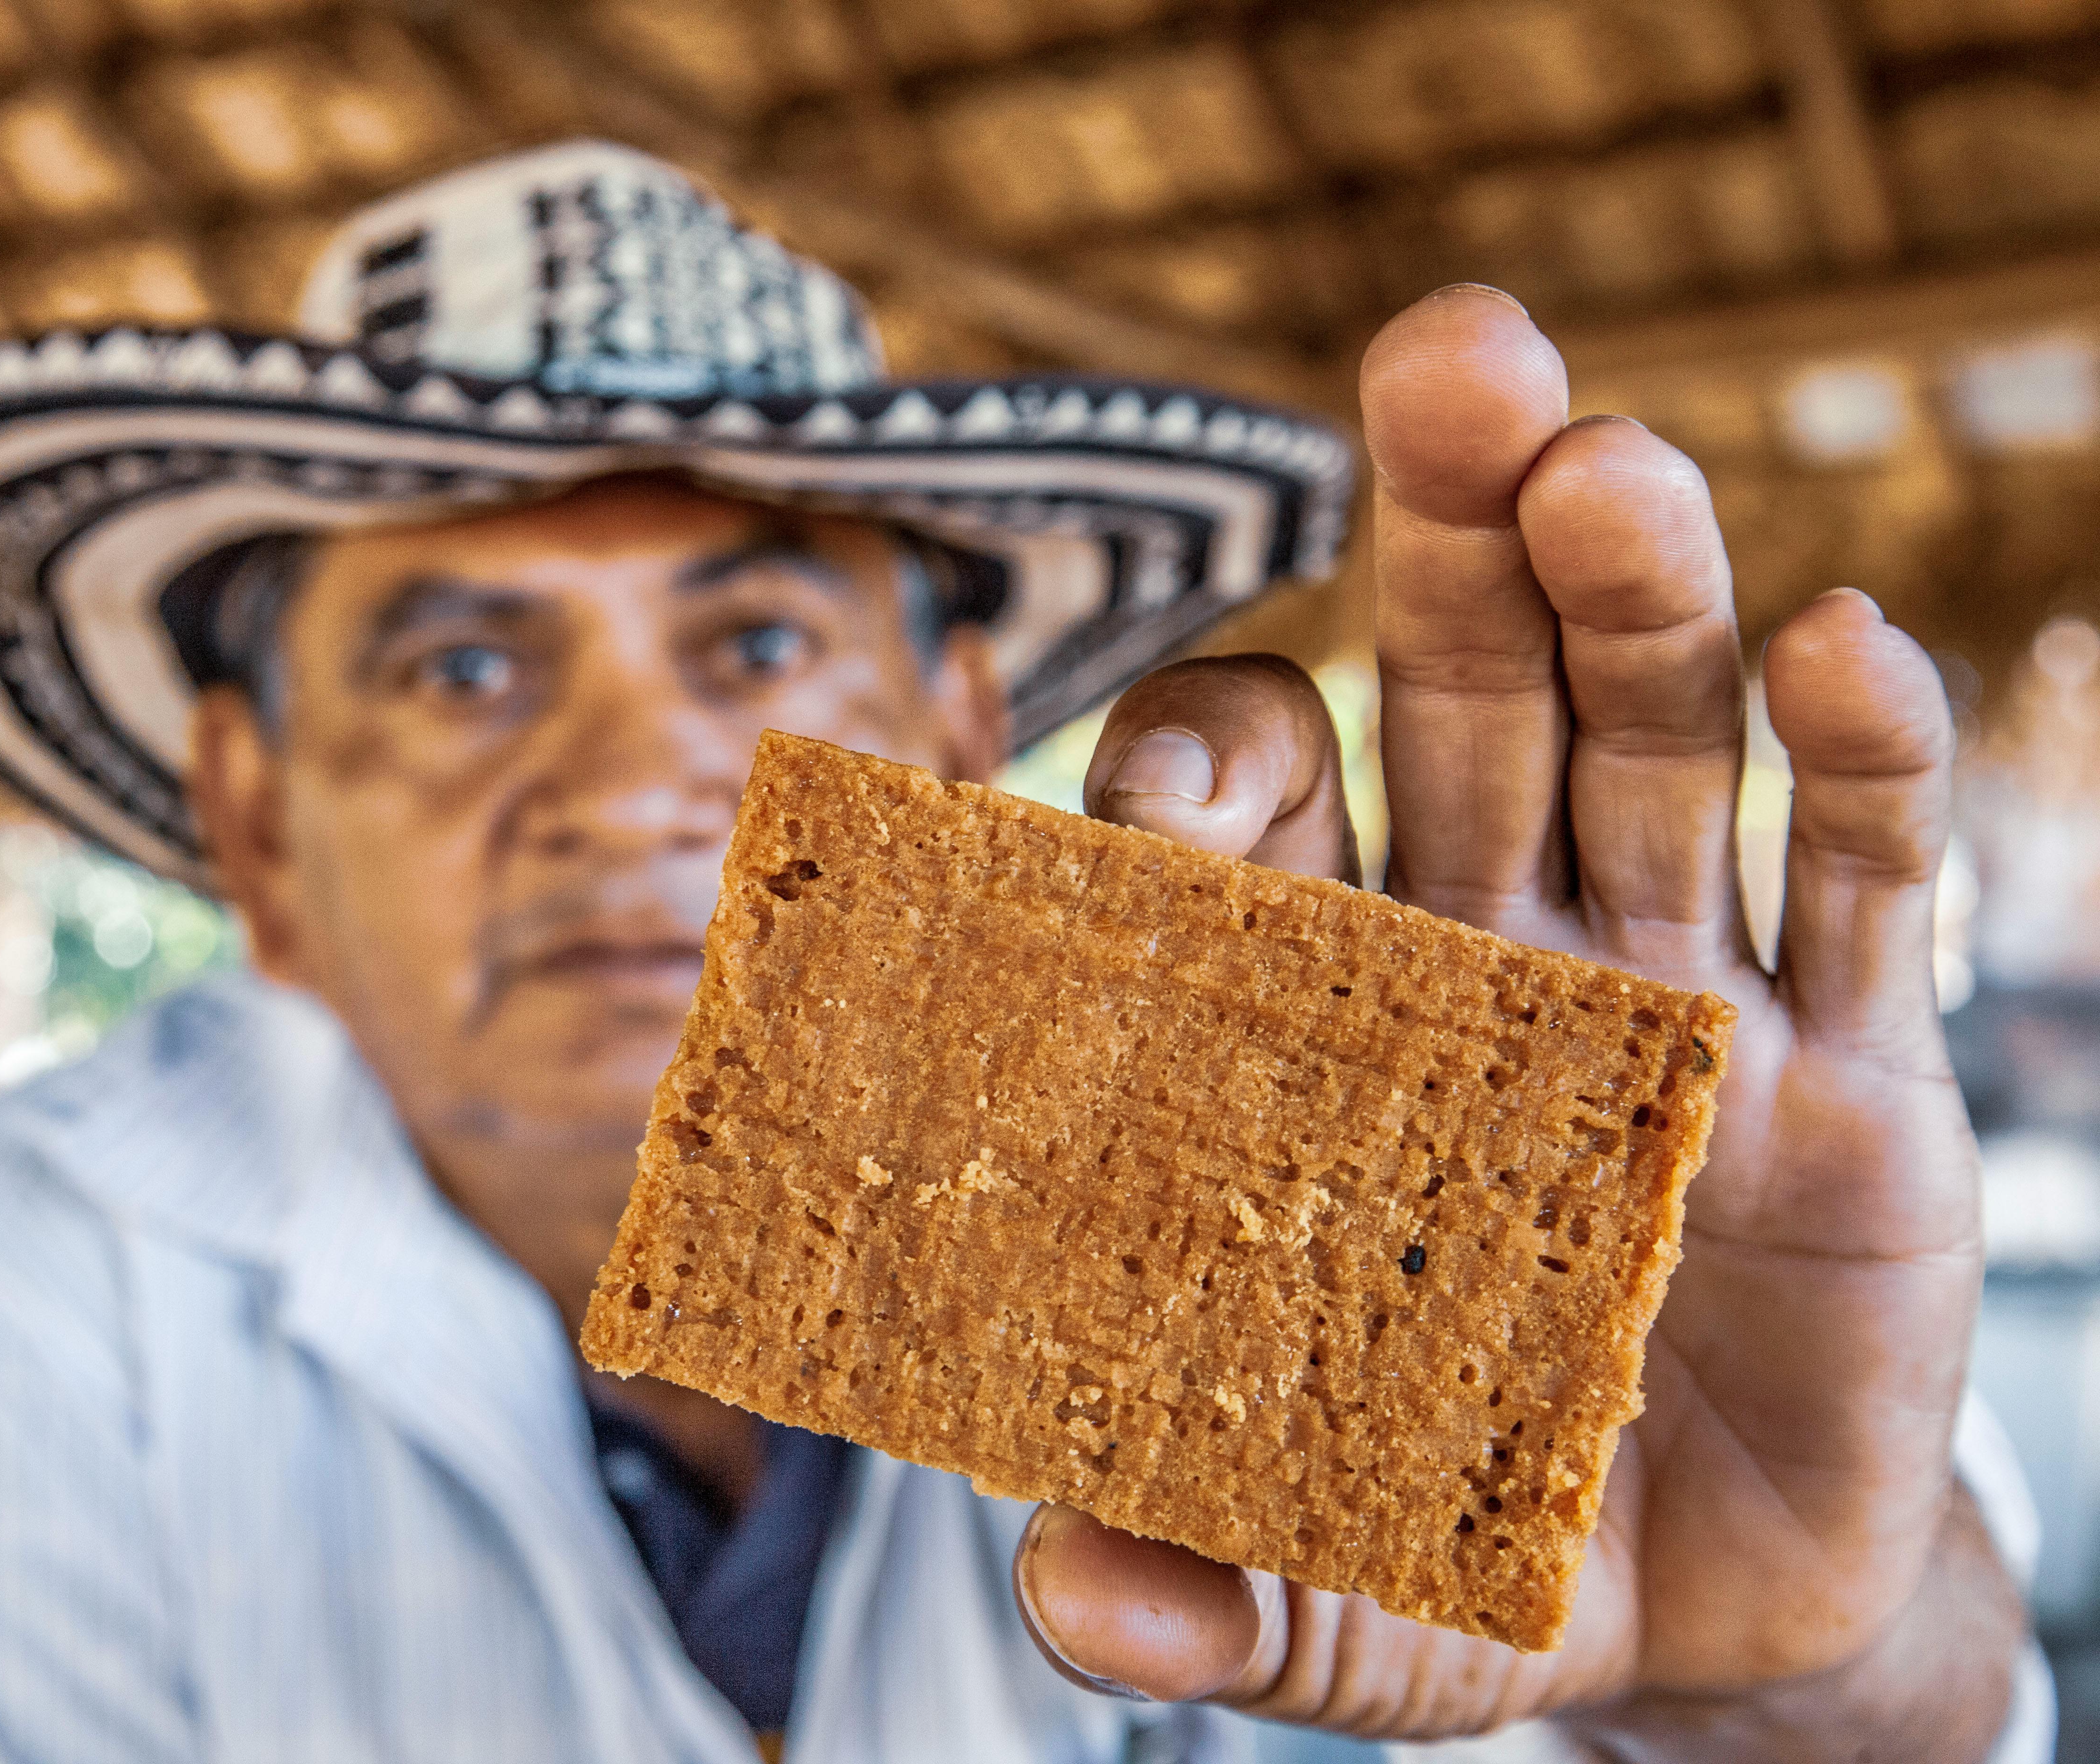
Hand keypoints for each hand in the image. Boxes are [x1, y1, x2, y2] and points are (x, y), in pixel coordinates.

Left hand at [1013, 286, 2017, 1748]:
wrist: (1705, 1617)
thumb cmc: (1476, 1551)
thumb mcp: (1342, 1587)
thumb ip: (1213, 1584)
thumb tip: (1069, 1591)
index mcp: (1337, 1040)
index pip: (1257, 832)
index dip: (1210, 769)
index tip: (1179, 791)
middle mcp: (1502, 967)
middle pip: (1470, 702)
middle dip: (1455, 536)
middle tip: (1449, 359)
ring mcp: (1686, 999)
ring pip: (1657, 746)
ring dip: (1645, 599)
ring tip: (1617, 466)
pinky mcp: (1858, 1074)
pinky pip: (1858, 884)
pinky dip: (1860, 765)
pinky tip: (1845, 647)